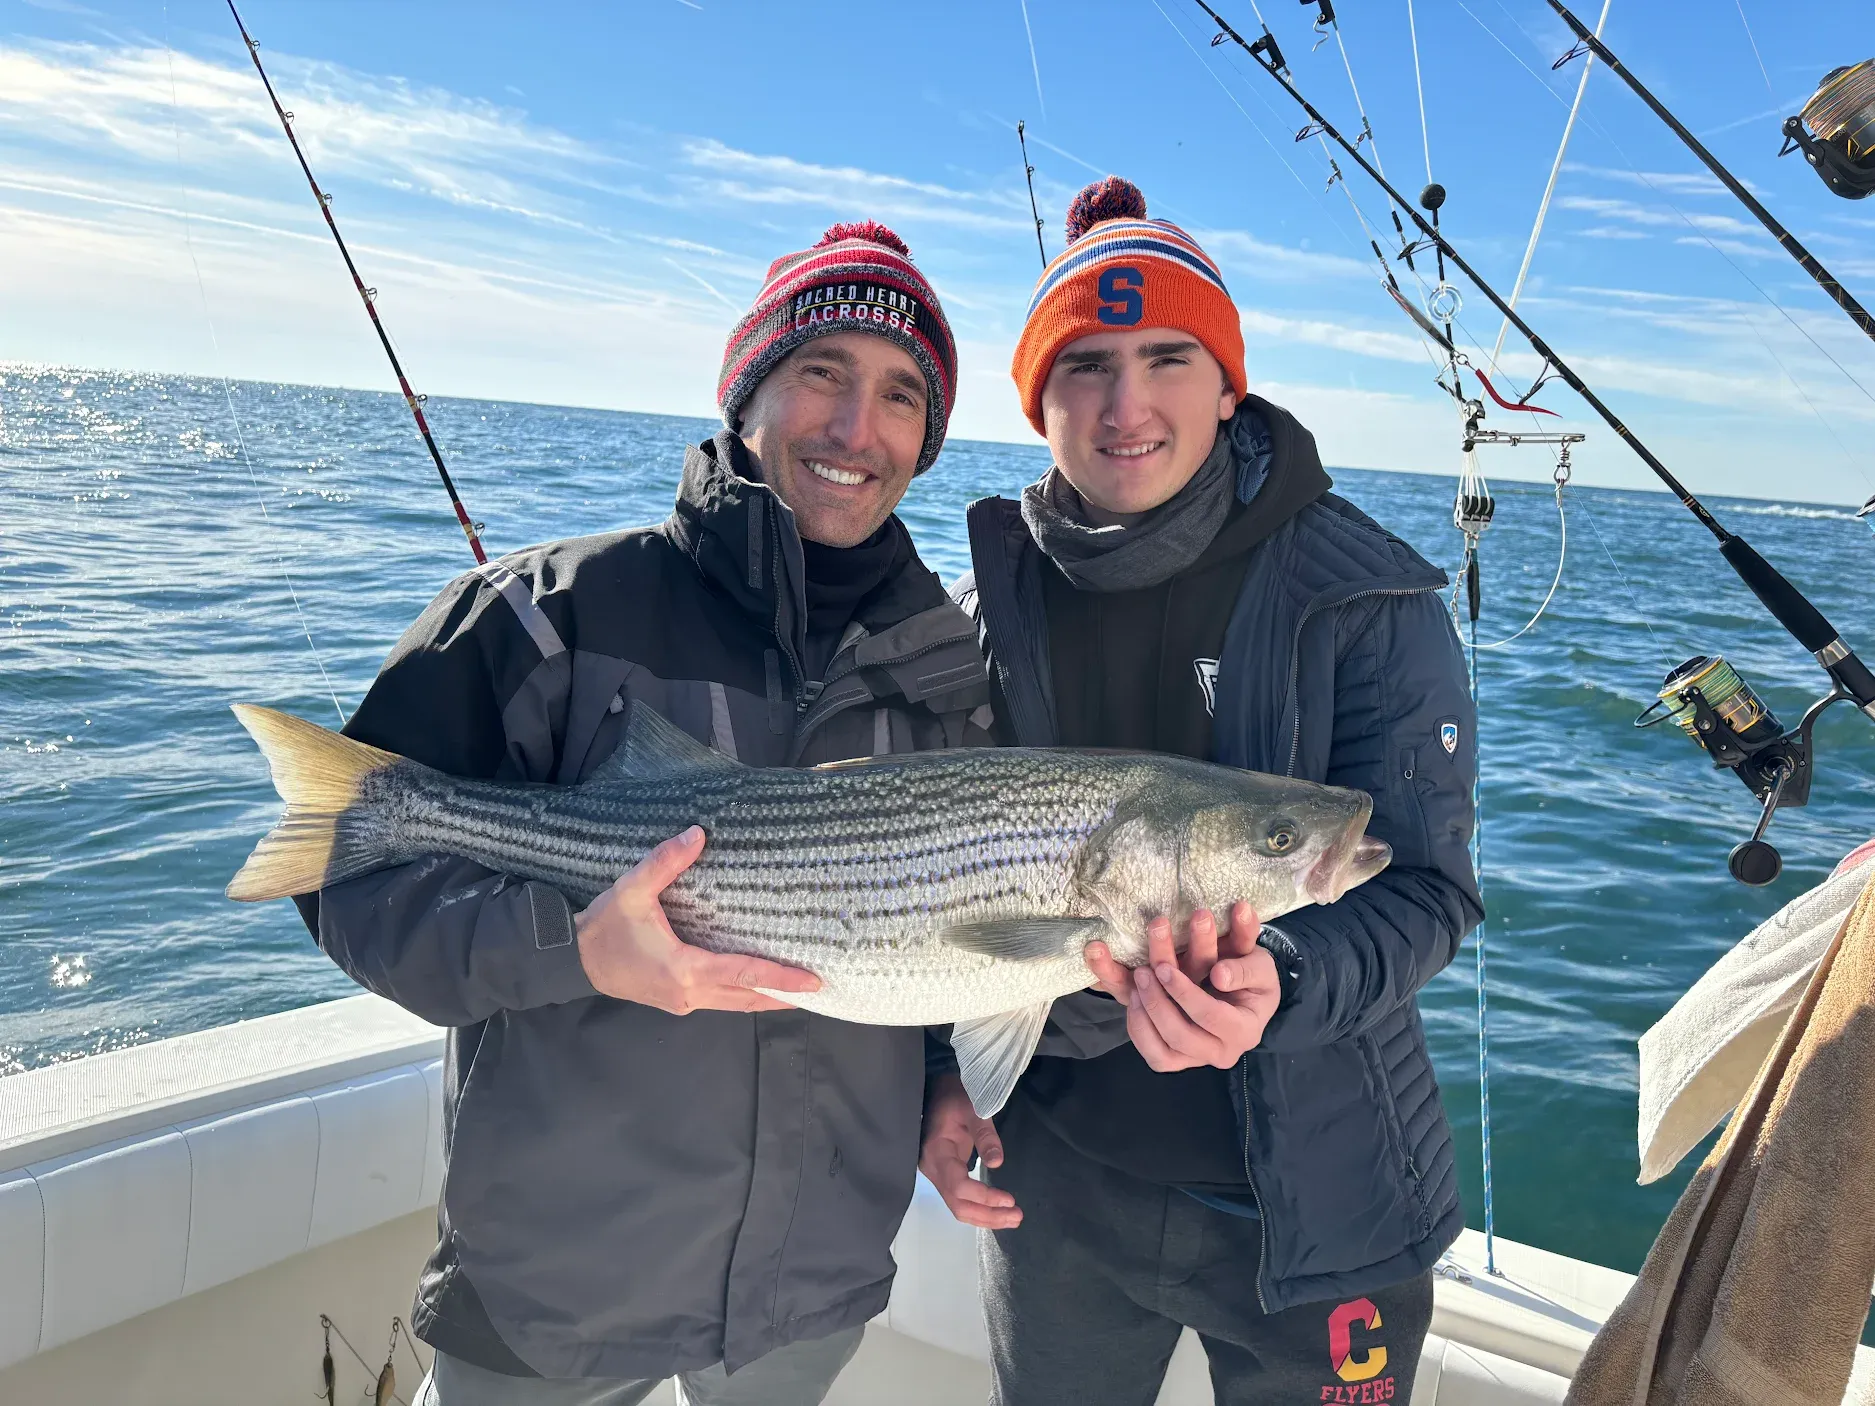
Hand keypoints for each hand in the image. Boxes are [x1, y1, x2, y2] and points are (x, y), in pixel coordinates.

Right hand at [575, 826, 820, 1014]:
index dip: (781, 978)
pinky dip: (744, 995)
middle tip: (820, 988)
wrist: (572, 959)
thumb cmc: (604, 927)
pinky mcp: (676, 1001)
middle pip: (747, 997)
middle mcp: (689, 994)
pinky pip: (720, 1002)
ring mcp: (682, 1002)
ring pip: (735, 1005)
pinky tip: (757, 986)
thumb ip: (664, 862)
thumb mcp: (631, 890)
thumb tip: (698, 834)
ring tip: (797, 990)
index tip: (813, 981)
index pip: (744, 974)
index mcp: (684, 970)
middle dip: (784, 994)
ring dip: (766, 998)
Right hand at [919, 1073, 1021, 1229]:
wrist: (940, 1090)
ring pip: (959, 1206)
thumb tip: (997, 1162)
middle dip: (988, 1215)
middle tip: (1017, 1216)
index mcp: (937, 1152)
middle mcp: (933, 1169)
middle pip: (958, 1204)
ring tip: (1012, 1218)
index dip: (983, 1197)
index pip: (958, 1186)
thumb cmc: (956, 1096)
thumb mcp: (973, 1108)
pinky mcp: (946, 1175)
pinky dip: (979, 1209)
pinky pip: (960, 1199)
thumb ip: (985, 1134)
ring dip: (986, 1216)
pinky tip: (997, 1211)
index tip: (1009, 1199)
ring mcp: (938, 1174)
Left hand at [1084, 904, 1280, 1071]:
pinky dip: (1139, 1030)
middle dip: (1157, 1004)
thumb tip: (1220, 975)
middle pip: (1182, 1037)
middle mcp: (1222, 1052)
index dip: (1184, 993)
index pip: (1211, 1016)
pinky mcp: (1178, 1060)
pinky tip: (1134, 999)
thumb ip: (1245, 969)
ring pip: (1162, 1054)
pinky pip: (1153, 1055)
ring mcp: (1198, 1059)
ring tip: (1136, 984)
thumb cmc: (1253, 977)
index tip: (1163, 968)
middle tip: (1143, 972)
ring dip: (1143, 1019)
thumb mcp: (1261, 965)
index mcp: (1245, 1031)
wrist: (1246, 991)